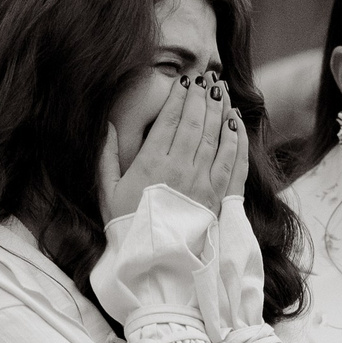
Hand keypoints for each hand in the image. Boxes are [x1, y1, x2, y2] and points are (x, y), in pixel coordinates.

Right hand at [100, 72, 245, 222]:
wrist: (154, 265)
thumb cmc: (127, 229)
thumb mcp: (107, 193)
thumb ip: (105, 158)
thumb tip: (108, 127)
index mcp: (151, 164)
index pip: (169, 120)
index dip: (178, 97)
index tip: (184, 81)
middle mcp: (179, 167)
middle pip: (194, 122)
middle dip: (201, 96)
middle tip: (206, 77)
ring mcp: (202, 181)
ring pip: (215, 135)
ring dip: (219, 109)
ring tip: (221, 90)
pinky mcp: (218, 196)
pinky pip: (232, 160)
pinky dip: (235, 138)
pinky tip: (235, 122)